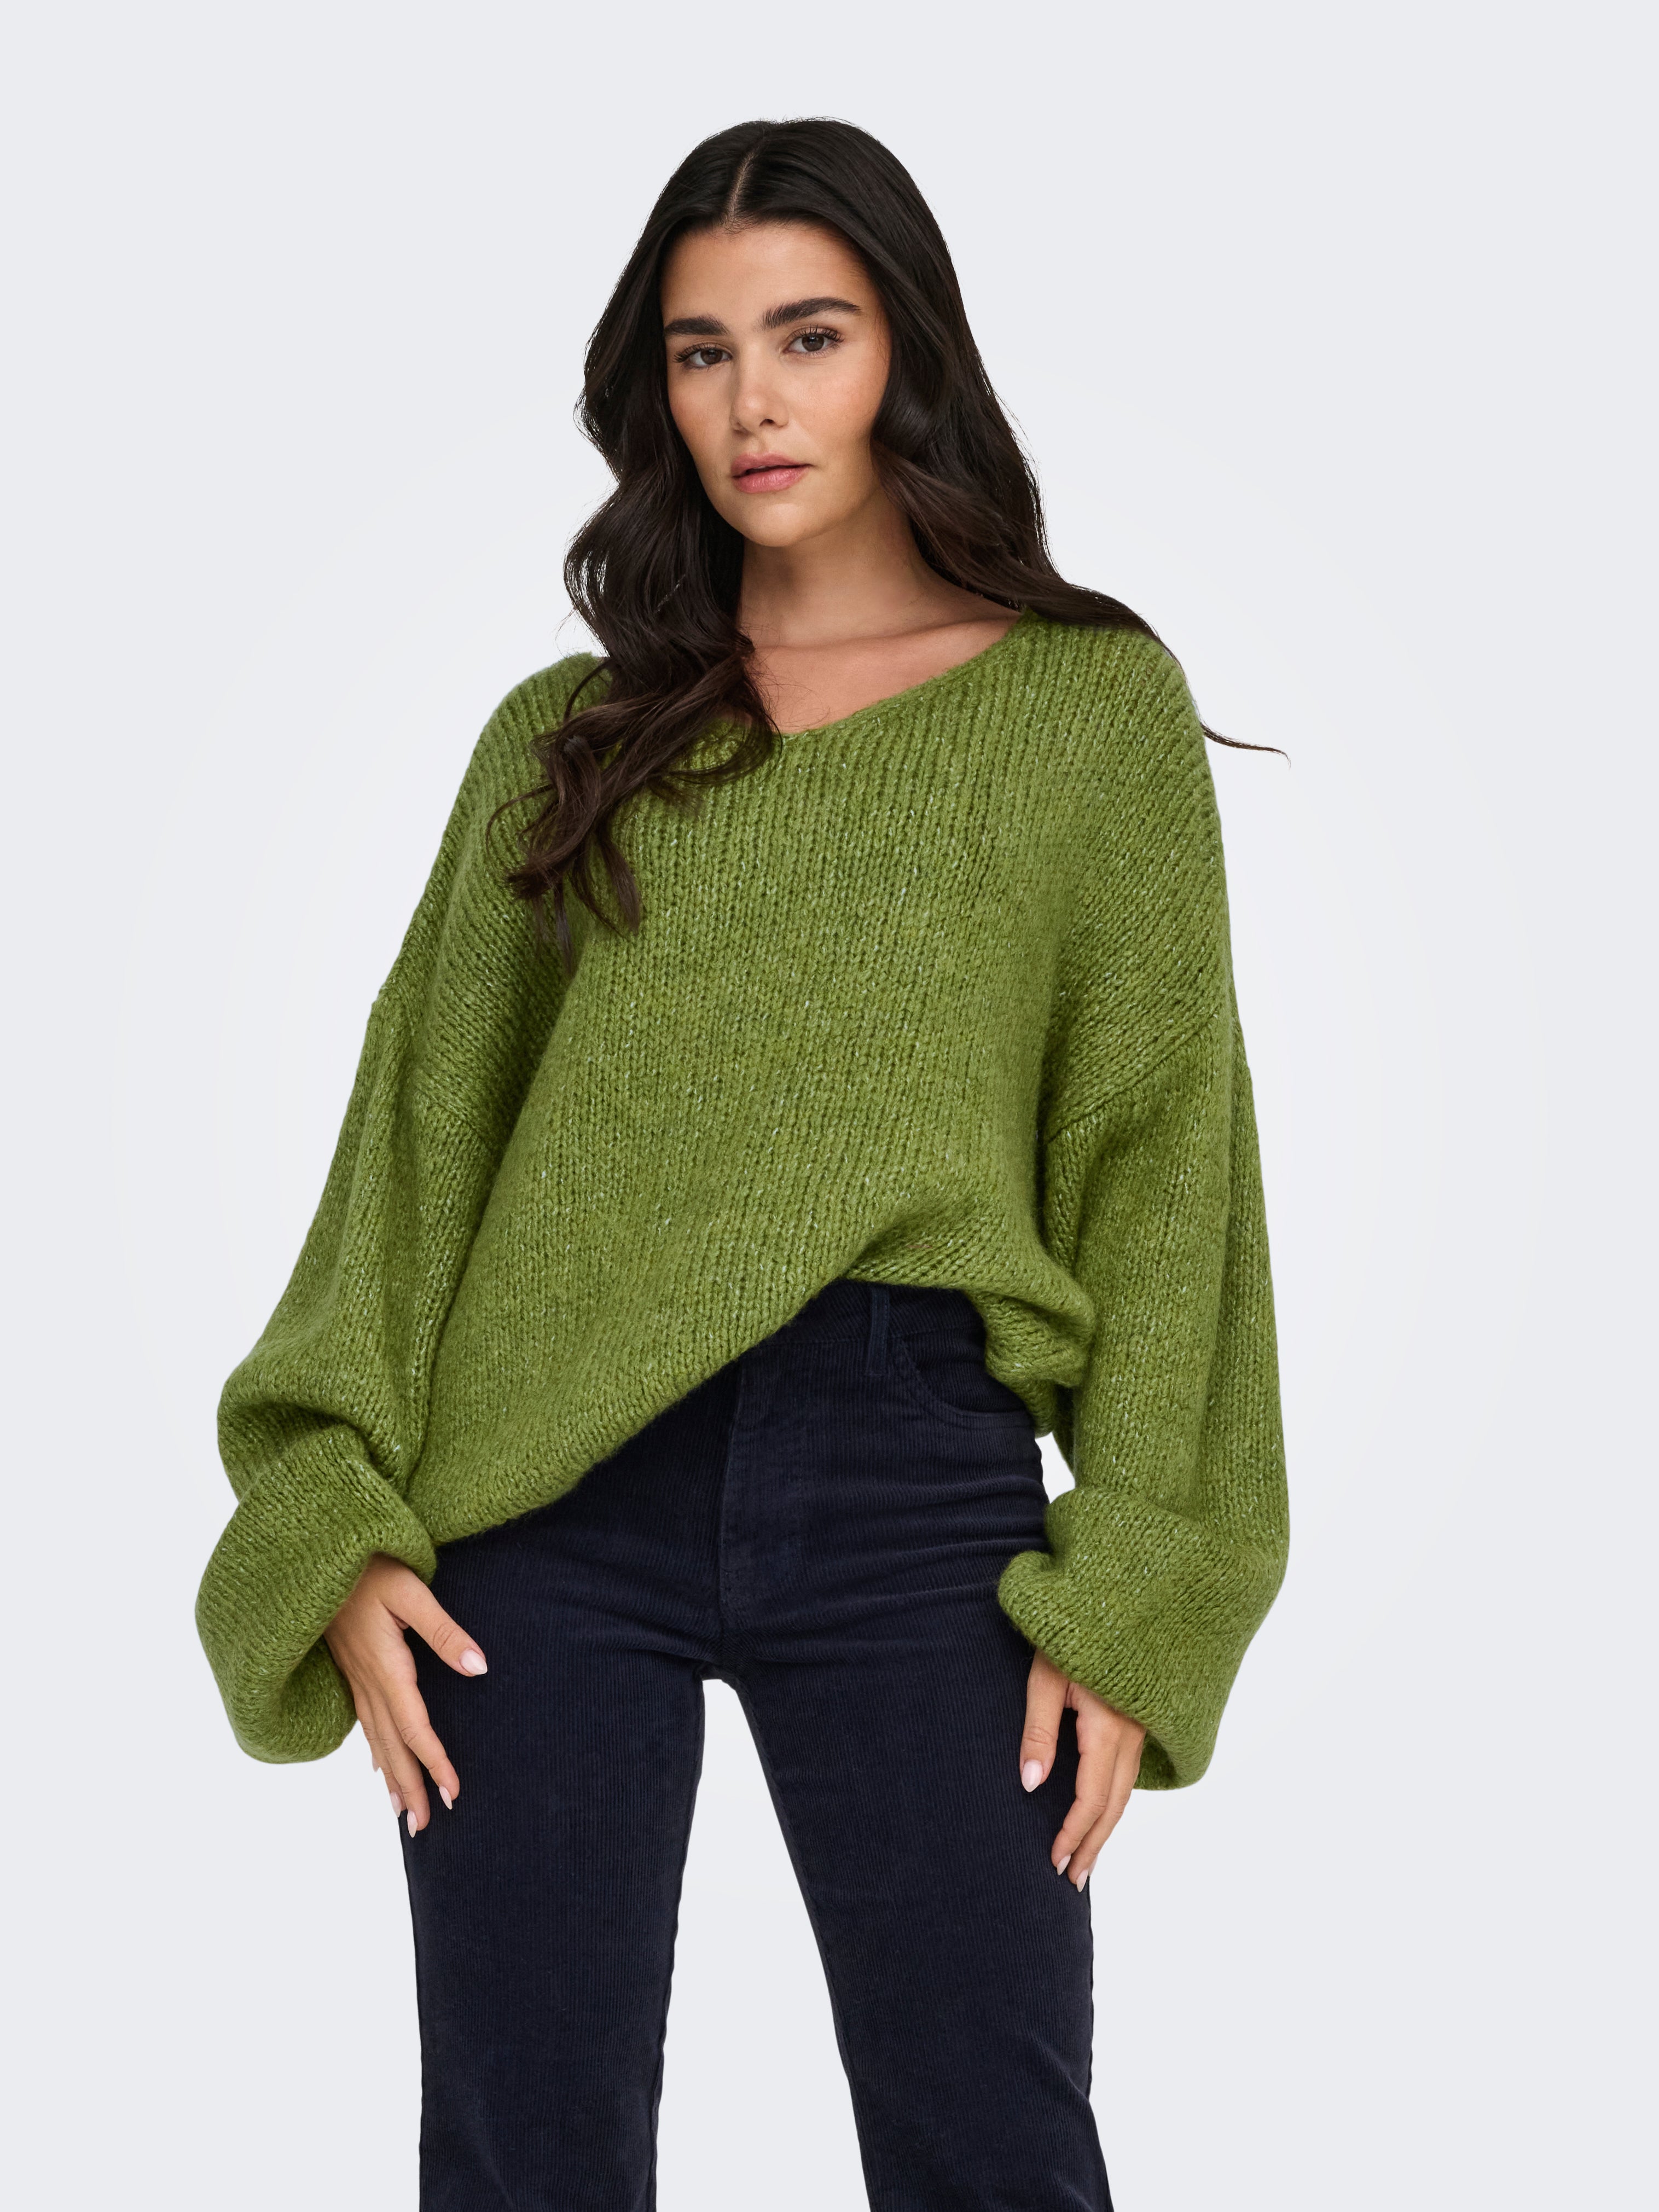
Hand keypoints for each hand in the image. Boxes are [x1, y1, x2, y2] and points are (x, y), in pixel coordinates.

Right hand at [323, 1553, 486, 1835]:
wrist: (320, 1553)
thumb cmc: (370, 1565)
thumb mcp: (411, 1591)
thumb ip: (444, 1631)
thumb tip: (479, 1666)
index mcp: (386, 1667)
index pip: (415, 1727)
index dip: (434, 1762)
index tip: (453, 1793)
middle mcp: (368, 1681)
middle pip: (392, 1745)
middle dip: (409, 1786)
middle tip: (424, 1827)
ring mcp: (355, 1678)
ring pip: (375, 1739)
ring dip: (390, 1777)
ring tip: (401, 1813)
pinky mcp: (350, 1670)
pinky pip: (363, 1722)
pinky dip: (372, 1751)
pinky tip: (374, 1768)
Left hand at [1018, 1648, 1146, 1889]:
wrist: (1121, 1594)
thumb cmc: (1072, 1629)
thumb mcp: (1046, 1675)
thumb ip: (1037, 1730)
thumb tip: (1029, 1785)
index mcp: (1109, 1726)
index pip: (1091, 1798)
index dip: (1073, 1833)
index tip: (1055, 1862)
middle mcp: (1133, 1733)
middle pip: (1114, 1804)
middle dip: (1093, 1845)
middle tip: (1073, 1881)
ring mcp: (1142, 1726)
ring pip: (1126, 1791)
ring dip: (1106, 1828)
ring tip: (1087, 1860)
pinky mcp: (1141, 1719)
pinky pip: (1131, 1772)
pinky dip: (1115, 1801)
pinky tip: (1102, 1813)